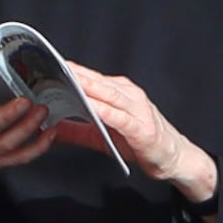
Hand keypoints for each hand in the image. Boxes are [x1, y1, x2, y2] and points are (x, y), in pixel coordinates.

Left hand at [61, 66, 214, 205]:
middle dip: (74, 73)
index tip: (48, 64)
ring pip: (108, 94)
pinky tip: (89, 105)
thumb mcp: (101, 136)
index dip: (70, 71)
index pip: (91, 78)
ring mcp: (137, 110)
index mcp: (119, 93)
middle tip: (51, 65)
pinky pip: (119, 116)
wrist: (175, 158)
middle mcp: (129, 96)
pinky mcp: (141, 128)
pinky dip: (103, 109)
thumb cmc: (140, 143)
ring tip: (66, 78)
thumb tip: (48, 127)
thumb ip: (75, 130)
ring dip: (87, 85)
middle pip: (97, 81)